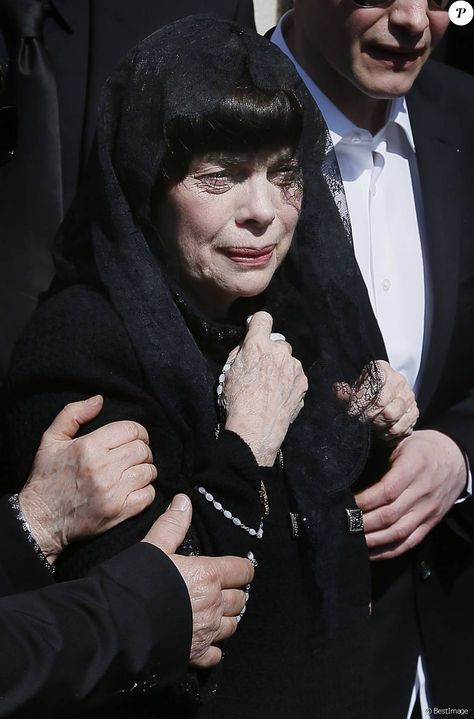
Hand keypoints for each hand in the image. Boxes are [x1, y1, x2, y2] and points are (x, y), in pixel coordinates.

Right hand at [19, 396, 155, 562]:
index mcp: (89, 447)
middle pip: (142, 450)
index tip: (134, 438)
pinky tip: (134, 489)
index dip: (138, 432)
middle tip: (134, 456)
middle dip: (143, 450)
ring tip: (134, 472)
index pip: (131, 429)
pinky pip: (148, 495)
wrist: (40, 519)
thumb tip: (99, 400)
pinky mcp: (118, 512)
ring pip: (148, 471)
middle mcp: (103, 468)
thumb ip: (73, 414)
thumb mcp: (51, 440)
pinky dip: (146, 490)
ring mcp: (112, 492)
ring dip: (146, 470)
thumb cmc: (46, 477)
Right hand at [143, 494, 253, 668]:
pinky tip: (204, 641)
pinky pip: (216, 654)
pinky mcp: (195, 655)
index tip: (236, 568)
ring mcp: (206, 632)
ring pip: (232, 626)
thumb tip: (184, 501)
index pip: (242, 570)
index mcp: (208, 575)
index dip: (241, 568)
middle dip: (233, 593)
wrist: (118, 626)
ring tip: (214, 613)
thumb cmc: (137, 582)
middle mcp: (214, 605)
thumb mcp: (153, 547)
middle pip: (240, 599)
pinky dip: (214, 648)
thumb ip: (172, 525)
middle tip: (221, 589)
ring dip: (226, 618)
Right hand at [222, 311, 307, 465]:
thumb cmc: (236, 401)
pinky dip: (289, 382)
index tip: (256, 331)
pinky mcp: (303, 382)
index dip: (258, 324)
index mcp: (257, 346)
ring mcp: (294, 367)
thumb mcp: (228, 372)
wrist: (256, 429)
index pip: (263, 318)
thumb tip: (248, 344)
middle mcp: (280, 351)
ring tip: (271, 388)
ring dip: (281, 368)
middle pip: (277, 343)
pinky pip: (295, 376)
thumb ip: (240, 353)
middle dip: (271, 352)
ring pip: (288, 361)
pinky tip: (279, 396)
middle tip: (262, 370)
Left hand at [334, 360, 418, 442]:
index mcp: (382, 370)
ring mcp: (408, 397)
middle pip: (382, 403)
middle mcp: (398, 381)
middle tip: (359, 422)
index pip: (373, 385)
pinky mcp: (414, 412)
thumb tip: (338, 390)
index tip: (351, 411)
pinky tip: (381, 432)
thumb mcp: (354, 389)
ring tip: (370, 427)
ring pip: (391, 416)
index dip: (360, 401)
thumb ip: (345, 391)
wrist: (385, 396)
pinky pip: (401, 427)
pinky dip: (388, 433)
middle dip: (367, 415)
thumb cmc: (366, 393)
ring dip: (377, 425)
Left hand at [356, 430, 467, 559]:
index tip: (346, 504)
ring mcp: (428, 510)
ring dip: (373, 540)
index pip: (386, 491)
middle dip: (363, 523)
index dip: (364, 501)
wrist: (456, 459)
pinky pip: (410, 542)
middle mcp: (423, 491)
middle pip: (390, 515)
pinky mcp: (431, 522)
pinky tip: (371, 552)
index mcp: (414, 467)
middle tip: (343, 524)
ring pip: (399, 532)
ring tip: (353, 540)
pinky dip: (389, 551)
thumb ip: (383, 457)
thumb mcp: (403, 442)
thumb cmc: (422, 448)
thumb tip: (352, 473)